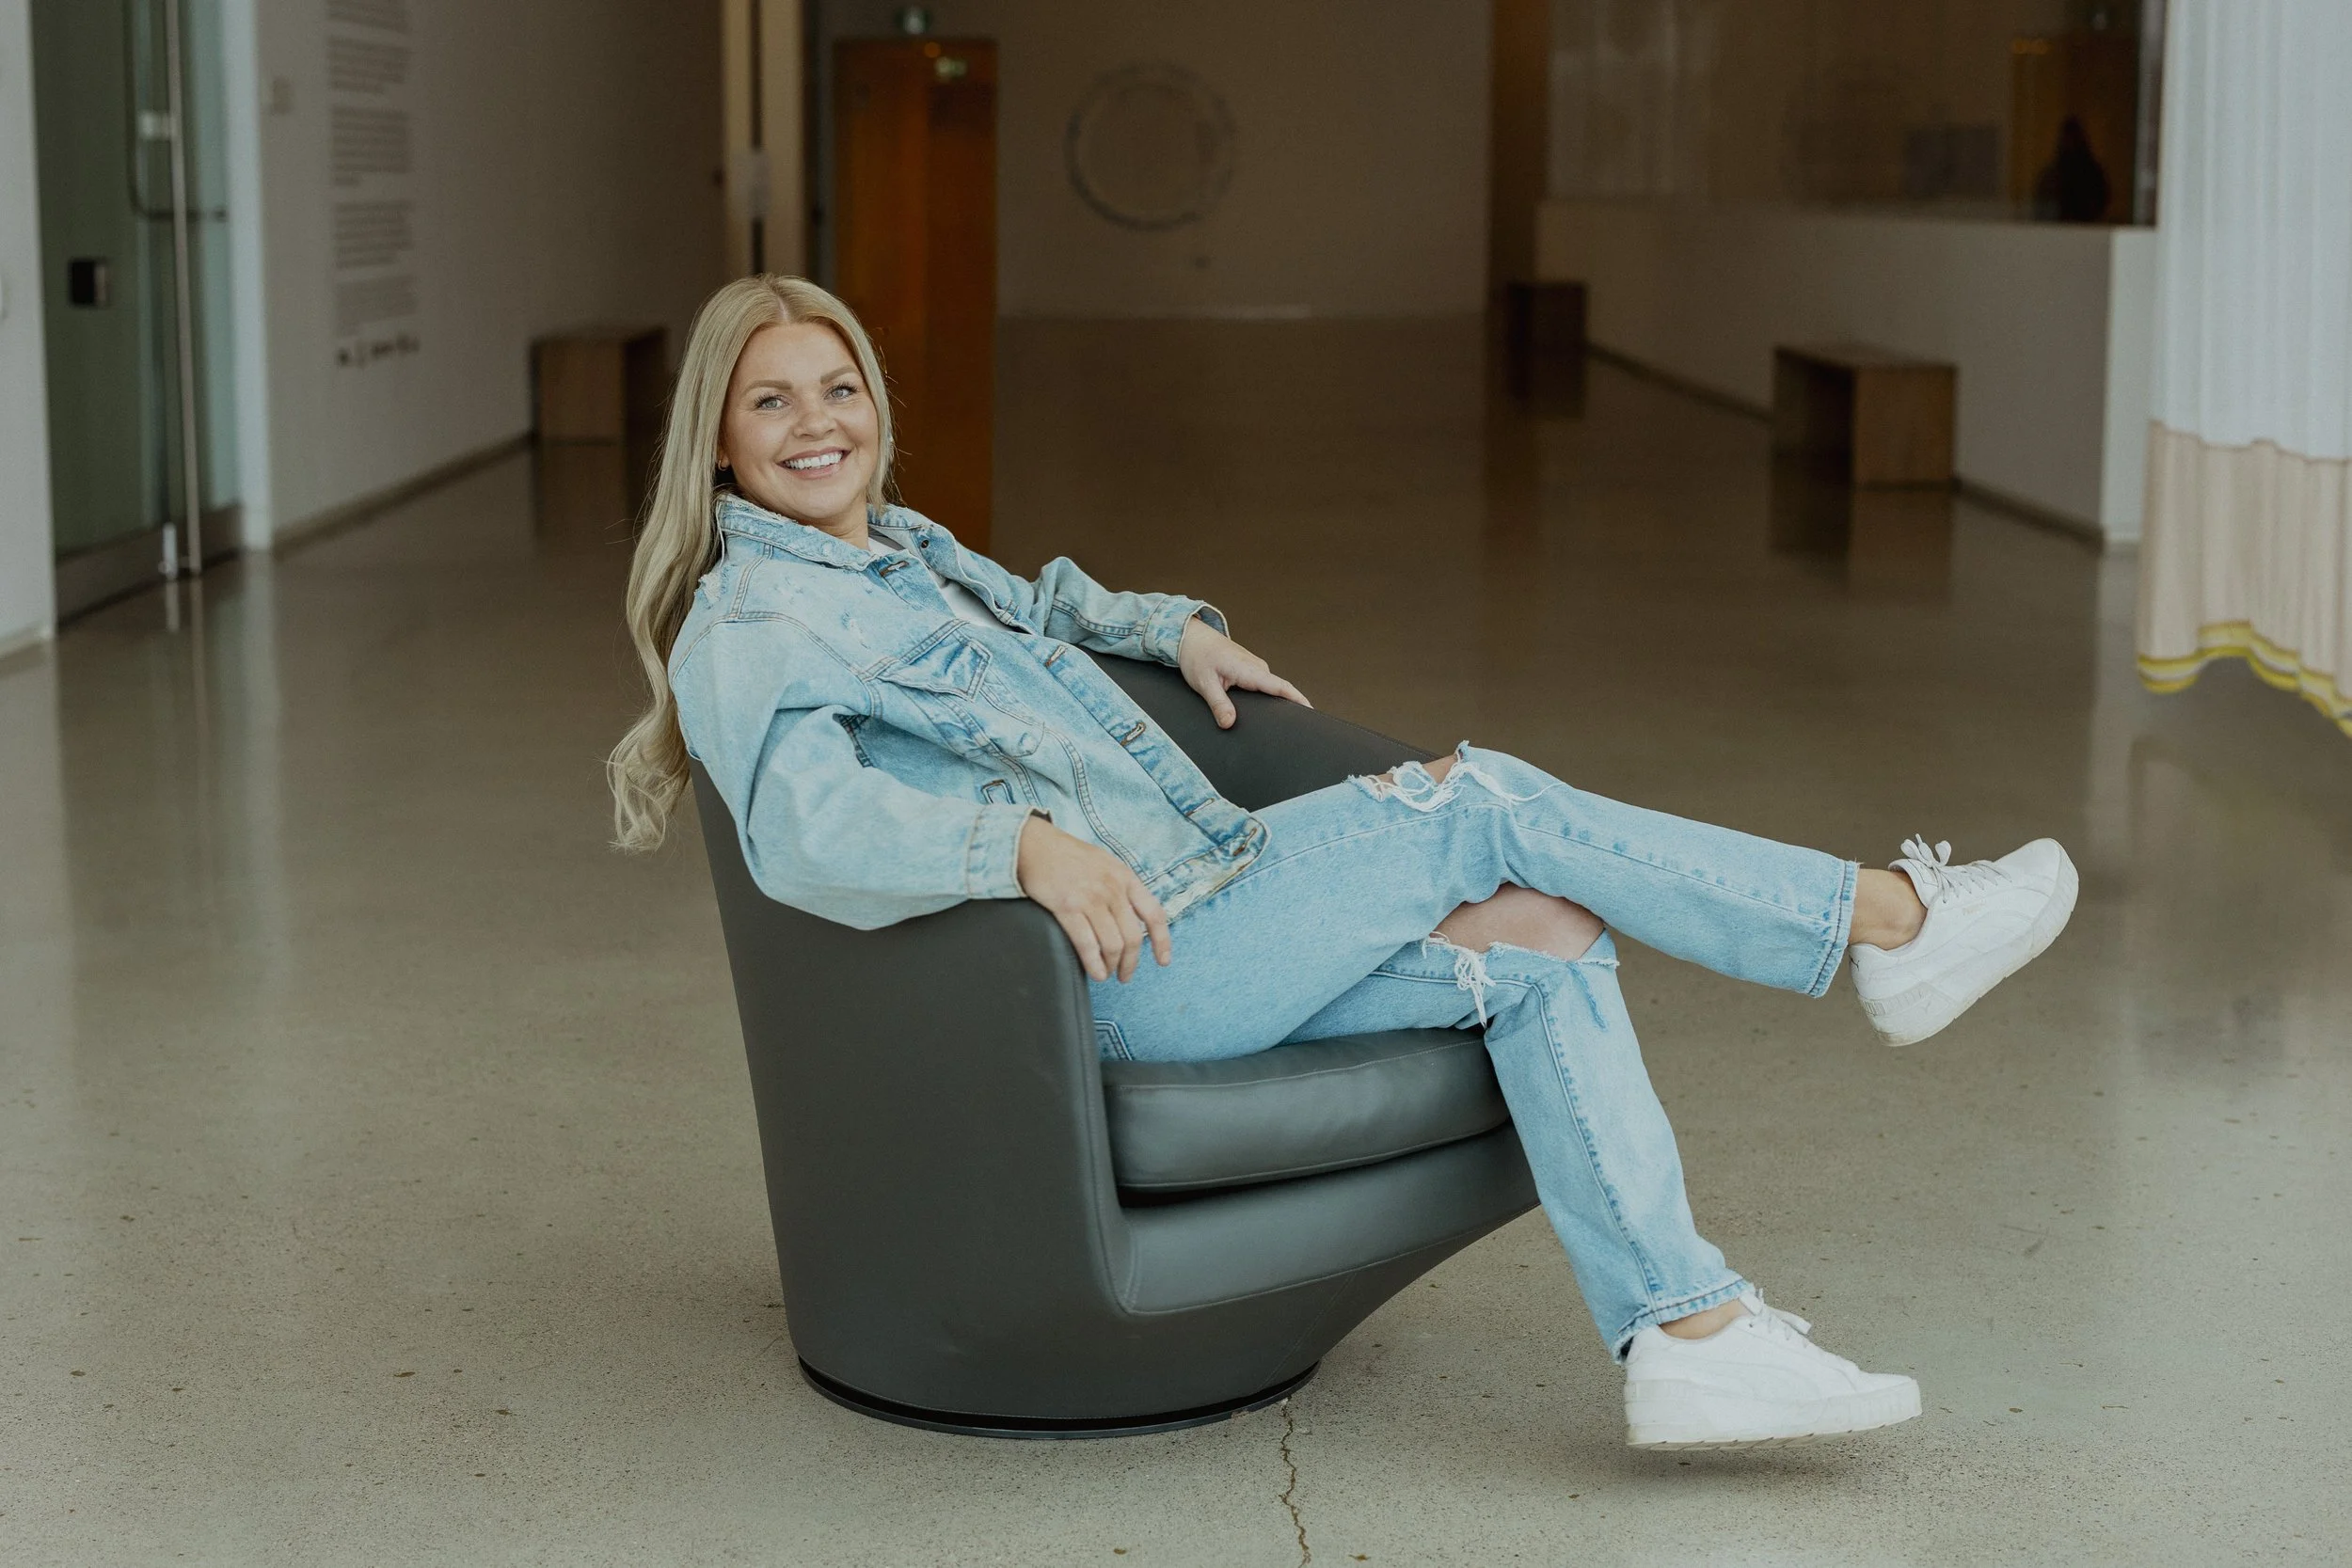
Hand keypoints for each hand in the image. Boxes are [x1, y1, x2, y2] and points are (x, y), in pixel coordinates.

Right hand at [1016, 815, 1172, 982]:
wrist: (1035, 845)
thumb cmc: (1068, 856)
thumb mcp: (1105, 863)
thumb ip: (1120, 887)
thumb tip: (1130, 916)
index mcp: (1125, 878)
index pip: (1153, 914)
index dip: (1161, 941)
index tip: (1163, 961)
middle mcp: (1113, 889)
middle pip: (1132, 937)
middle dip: (1131, 963)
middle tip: (1125, 975)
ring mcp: (1091, 898)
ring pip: (1112, 944)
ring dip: (1113, 966)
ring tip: (1107, 975)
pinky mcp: (1068, 908)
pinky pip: (1087, 944)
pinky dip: (1094, 963)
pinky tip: (1095, 972)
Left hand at [1177, 617, 1310, 729]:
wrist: (1190, 637)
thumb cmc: (1197, 655)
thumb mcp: (1205, 684)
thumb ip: (1219, 705)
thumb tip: (1229, 723)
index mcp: (1249, 669)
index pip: (1281, 686)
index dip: (1298, 699)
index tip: (1310, 710)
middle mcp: (1256, 666)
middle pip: (1279, 690)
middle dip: (1288, 707)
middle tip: (1292, 727)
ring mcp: (1254, 666)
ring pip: (1270, 688)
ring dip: (1274, 701)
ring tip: (1277, 721)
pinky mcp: (1249, 669)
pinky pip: (1262, 684)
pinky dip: (1264, 695)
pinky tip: (1259, 706)